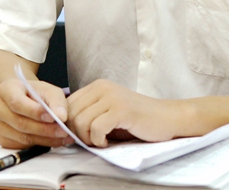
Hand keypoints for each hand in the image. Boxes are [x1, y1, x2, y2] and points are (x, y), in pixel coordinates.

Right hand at [0, 77, 73, 148]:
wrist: (23, 99)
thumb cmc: (35, 93)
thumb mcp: (48, 90)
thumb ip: (56, 101)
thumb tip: (61, 116)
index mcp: (6, 89)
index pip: (17, 102)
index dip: (35, 112)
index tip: (52, 117)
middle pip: (20, 123)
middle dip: (45, 129)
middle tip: (63, 131)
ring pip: (22, 137)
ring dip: (45, 139)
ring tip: (63, 137)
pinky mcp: (2, 139)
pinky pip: (21, 145)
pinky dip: (39, 145)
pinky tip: (53, 141)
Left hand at [67, 79, 187, 146]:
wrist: (166, 118)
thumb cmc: (137, 119)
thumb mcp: (107, 112)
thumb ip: (88, 114)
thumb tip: (62, 128)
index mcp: (97, 86)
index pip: (66, 104)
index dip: (67, 124)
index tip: (77, 136)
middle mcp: (102, 87)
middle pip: (70, 113)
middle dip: (76, 133)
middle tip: (90, 141)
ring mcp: (112, 97)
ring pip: (80, 121)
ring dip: (87, 138)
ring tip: (100, 141)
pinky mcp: (121, 109)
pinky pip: (95, 128)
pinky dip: (98, 140)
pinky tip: (107, 142)